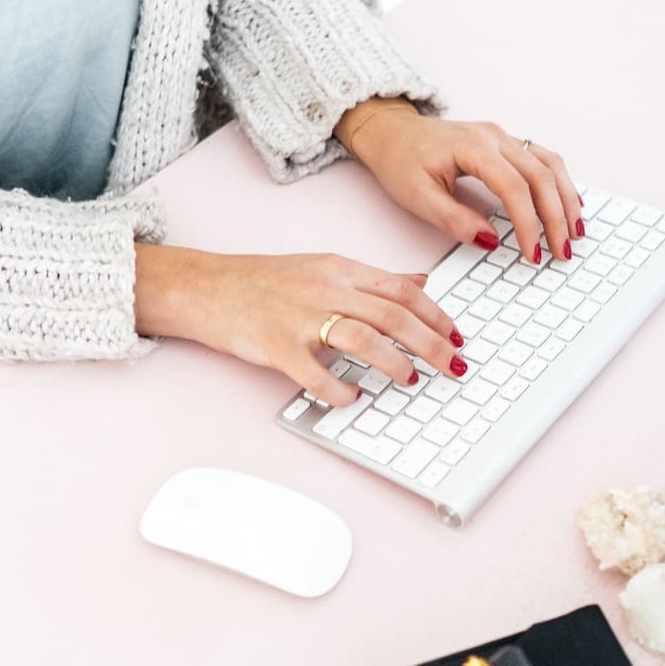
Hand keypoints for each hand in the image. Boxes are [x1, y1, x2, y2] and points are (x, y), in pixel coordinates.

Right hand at [133, 244, 467, 406]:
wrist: (206, 288)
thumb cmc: (263, 281)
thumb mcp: (323, 267)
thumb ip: (372, 278)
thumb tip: (420, 282)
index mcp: (340, 269)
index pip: (403, 290)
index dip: (438, 315)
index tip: (458, 338)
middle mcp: (325, 289)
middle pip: (394, 315)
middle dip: (433, 344)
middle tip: (453, 367)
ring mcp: (300, 317)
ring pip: (363, 339)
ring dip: (395, 364)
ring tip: (409, 380)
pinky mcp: (276, 346)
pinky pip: (316, 375)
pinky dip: (340, 391)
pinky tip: (353, 398)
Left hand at [337, 98, 583, 263]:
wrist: (391, 133)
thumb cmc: (400, 161)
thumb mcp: (417, 198)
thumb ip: (454, 220)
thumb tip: (492, 241)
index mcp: (472, 147)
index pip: (514, 187)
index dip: (528, 223)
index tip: (534, 253)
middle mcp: (494, 136)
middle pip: (540, 176)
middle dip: (556, 217)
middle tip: (562, 251)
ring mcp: (502, 137)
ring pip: (549, 164)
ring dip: (566, 198)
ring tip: (575, 231)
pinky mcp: (504, 143)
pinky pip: (542, 160)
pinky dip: (559, 182)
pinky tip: (569, 203)